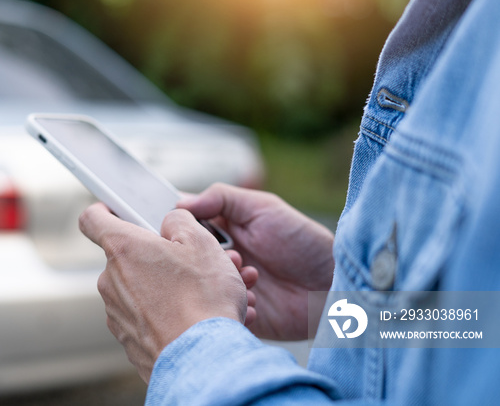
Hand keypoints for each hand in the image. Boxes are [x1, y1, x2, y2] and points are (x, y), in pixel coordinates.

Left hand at [79, 203, 250, 382]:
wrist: (203, 359)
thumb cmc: (203, 300)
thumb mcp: (202, 243)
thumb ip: (179, 221)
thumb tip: (170, 222)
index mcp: (124, 249)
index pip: (93, 219)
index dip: (104, 209)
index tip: (116, 209)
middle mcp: (111, 281)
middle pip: (127, 256)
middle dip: (156, 256)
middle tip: (191, 262)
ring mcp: (117, 313)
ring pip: (140, 289)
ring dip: (166, 286)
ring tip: (203, 294)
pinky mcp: (129, 340)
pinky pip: (146, 317)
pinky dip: (166, 313)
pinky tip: (195, 318)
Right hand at [178, 183, 334, 339]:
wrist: (334, 284)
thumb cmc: (302, 241)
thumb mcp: (263, 207)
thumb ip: (221, 198)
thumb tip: (179, 203)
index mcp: (224, 232)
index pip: (188, 229)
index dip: (182, 230)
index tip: (181, 230)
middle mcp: (222, 260)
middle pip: (191, 260)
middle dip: (205, 260)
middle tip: (234, 257)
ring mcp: (230, 288)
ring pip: (205, 289)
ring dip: (223, 284)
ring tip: (253, 278)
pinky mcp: (239, 315)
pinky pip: (221, 315)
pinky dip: (234, 309)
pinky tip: (256, 302)